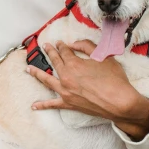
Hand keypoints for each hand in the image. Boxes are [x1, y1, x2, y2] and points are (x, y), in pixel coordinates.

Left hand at [27, 40, 148, 139]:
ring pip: (47, 80)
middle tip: (45, 47)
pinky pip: (52, 104)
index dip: (62, 46)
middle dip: (50, 53)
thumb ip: (87, 46)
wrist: (120, 102)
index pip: (64, 52)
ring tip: (29, 68)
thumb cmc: (114, 80)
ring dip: (37, 73)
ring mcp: (65, 91)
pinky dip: (43, 105)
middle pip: (55, 62)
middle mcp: (66, 77)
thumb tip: (74, 44)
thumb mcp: (103, 57)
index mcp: (74, 64)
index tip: (60, 43)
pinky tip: (34, 105)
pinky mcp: (68, 103)